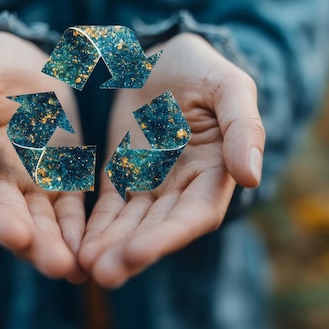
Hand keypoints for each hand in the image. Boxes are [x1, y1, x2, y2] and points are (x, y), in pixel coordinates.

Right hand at [0, 32, 86, 282]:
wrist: (22, 57)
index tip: (17, 236)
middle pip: (11, 218)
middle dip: (34, 244)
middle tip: (58, 266)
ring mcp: (28, 182)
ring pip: (43, 220)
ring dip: (59, 245)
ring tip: (78, 269)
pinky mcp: (60, 177)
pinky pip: (70, 207)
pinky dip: (79, 227)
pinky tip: (94, 247)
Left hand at [79, 32, 265, 287]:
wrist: (164, 55)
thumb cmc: (203, 68)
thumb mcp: (229, 88)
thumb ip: (243, 128)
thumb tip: (251, 178)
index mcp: (215, 171)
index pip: (195, 214)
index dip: (168, 236)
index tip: (138, 253)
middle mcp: (184, 187)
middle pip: (158, 227)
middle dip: (131, 251)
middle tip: (103, 273)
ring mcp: (152, 184)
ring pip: (130, 224)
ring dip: (110, 246)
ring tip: (84, 266)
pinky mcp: (123, 175)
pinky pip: (109, 207)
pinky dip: (96, 226)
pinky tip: (77, 245)